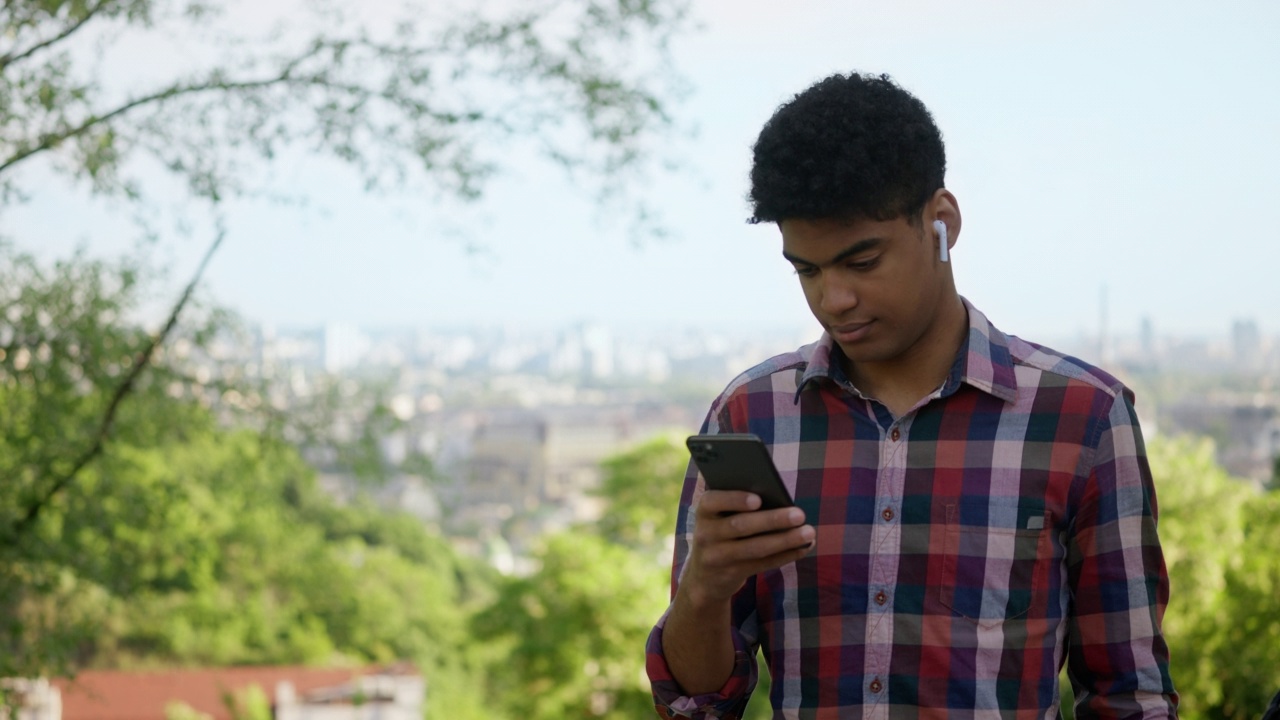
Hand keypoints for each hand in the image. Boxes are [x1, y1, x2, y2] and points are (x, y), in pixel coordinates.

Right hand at [679, 490, 814, 609]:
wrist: (703, 577)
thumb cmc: (720, 533)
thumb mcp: (717, 518)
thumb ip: (736, 504)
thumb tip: (776, 495)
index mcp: (703, 512)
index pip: (712, 501)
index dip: (734, 499)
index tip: (758, 499)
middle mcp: (705, 534)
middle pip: (740, 526)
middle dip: (772, 520)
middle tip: (800, 514)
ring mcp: (717, 557)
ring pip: (755, 548)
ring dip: (785, 540)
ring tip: (809, 532)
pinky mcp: (732, 574)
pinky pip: (763, 564)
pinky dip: (785, 555)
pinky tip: (803, 547)